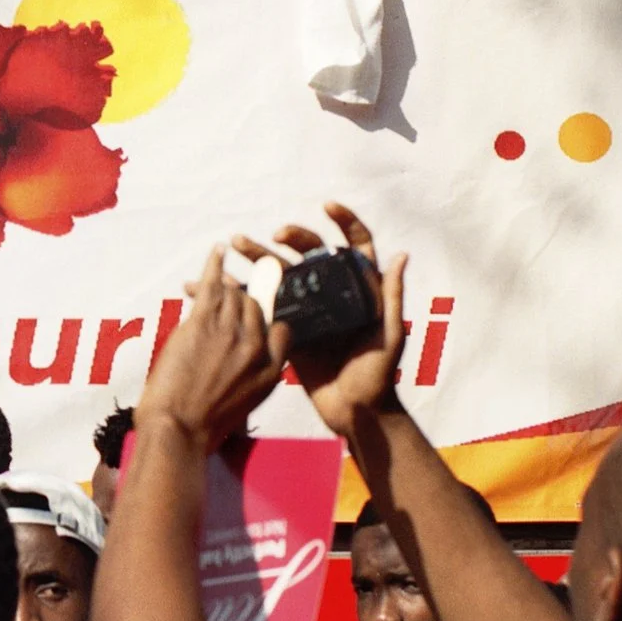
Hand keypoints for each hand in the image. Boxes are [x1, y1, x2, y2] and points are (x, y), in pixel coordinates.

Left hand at [137, 245, 281, 450]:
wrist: (178, 429)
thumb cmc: (204, 425)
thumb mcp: (244, 404)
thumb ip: (252, 377)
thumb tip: (243, 361)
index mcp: (272, 371)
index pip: (280, 329)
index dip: (267, 318)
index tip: (258, 313)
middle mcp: (257, 348)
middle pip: (257, 307)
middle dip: (244, 300)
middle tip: (232, 293)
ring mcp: (231, 333)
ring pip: (235, 296)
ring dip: (226, 286)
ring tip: (221, 279)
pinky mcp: (203, 324)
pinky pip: (212, 286)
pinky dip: (214, 266)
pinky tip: (217, 252)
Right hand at [229, 204, 408, 441]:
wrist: (354, 412)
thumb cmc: (378, 376)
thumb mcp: (390, 337)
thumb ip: (392, 297)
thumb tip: (401, 256)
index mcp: (359, 290)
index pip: (356, 245)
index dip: (345, 222)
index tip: (327, 207)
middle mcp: (332, 293)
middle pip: (310, 254)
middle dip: (291, 237)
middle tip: (274, 237)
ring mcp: (307, 309)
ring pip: (281, 273)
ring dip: (257, 257)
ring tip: (235, 244)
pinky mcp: (286, 327)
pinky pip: (263, 304)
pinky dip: (241, 292)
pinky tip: (220, 282)